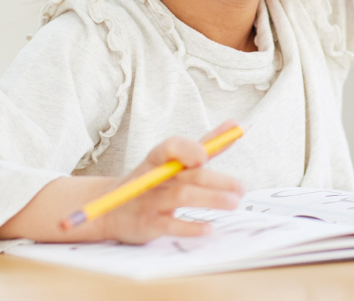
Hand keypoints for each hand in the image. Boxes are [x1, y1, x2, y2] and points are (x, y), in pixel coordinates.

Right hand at [96, 121, 244, 243]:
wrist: (112, 209)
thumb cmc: (153, 180)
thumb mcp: (174, 160)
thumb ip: (206, 144)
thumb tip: (236, 125)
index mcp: (159, 158)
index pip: (171, 146)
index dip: (188, 149)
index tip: (205, 156)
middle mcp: (154, 177)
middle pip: (187, 175)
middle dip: (217, 181)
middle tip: (241, 188)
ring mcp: (150, 201)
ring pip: (181, 196)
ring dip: (210, 199)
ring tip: (234, 203)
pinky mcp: (148, 225)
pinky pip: (170, 225)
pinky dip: (191, 226)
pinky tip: (209, 227)